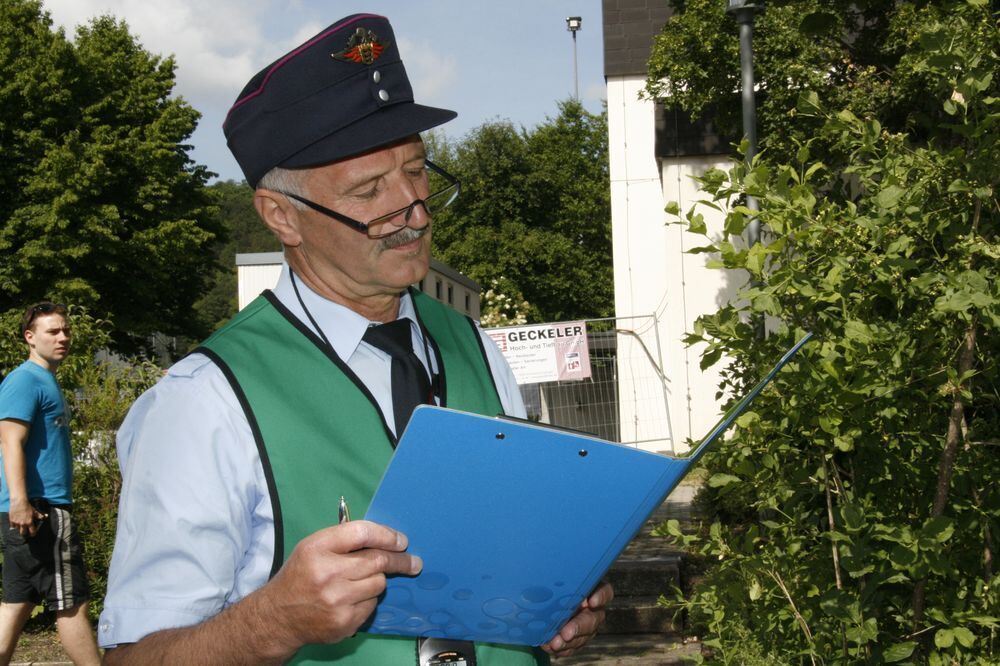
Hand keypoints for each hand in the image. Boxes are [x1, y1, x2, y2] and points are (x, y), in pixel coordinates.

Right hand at [8, 498, 45, 536]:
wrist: (19, 502)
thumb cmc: (28, 506)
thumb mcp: (34, 511)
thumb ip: (39, 515)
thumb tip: (45, 516)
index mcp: (29, 522)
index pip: (32, 531)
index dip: (33, 534)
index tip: (32, 534)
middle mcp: (23, 524)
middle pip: (23, 533)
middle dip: (24, 533)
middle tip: (25, 532)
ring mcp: (16, 523)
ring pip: (17, 529)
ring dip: (19, 528)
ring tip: (20, 526)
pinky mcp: (11, 521)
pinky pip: (12, 526)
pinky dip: (14, 525)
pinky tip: (16, 523)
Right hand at [255, 520, 421, 655]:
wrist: (278, 616)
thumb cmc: (301, 575)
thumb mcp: (313, 547)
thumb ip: (345, 539)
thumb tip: (387, 538)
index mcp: (317, 548)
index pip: (361, 533)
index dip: (386, 535)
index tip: (401, 541)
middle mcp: (326, 573)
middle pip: (377, 560)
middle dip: (400, 560)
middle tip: (414, 562)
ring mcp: (336, 600)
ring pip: (379, 584)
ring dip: (377, 581)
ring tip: (359, 583)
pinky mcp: (343, 622)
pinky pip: (372, 605)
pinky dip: (367, 600)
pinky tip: (350, 600)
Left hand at [542, 580, 613, 657]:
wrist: (544, 602)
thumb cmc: (553, 585)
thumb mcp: (556, 580)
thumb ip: (556, 579)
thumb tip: (544, 574)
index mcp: (592, 589)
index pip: (605, 592)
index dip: (600, 597)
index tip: (591, 602)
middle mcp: (593, 609)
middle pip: (592, 619)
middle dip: (578, 627)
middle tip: (566, 633)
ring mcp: (588, 626)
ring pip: (584, 636)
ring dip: (569, 642)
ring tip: (554, 644)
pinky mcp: (579, 639)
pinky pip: (573, 646)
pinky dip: (562, 648)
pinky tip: (549, 646)